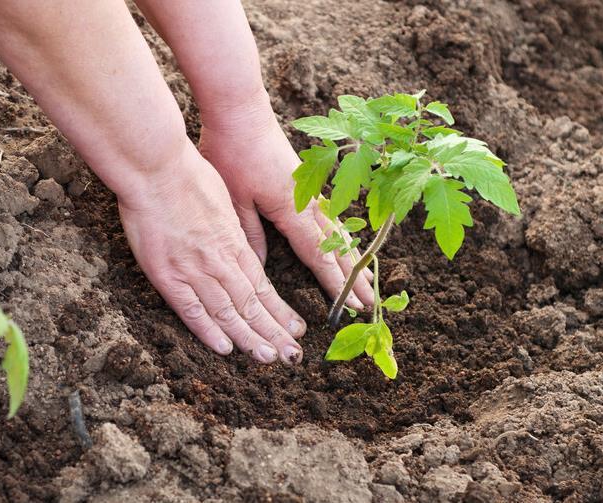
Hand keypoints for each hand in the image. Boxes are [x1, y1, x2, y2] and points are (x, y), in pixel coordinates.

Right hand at [118, 142, 305, 363]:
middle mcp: (220, 261)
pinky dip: (209, 331)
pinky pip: (191, 310)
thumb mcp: (224, 200)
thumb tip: (240, 245)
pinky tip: (226, 348)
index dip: (280, 311)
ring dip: (250, 338)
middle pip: (252, 304)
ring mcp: (194, 270)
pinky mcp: (167, 275)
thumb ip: (232, 229)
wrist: (155, 168)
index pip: (263, 286)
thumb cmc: (187, 175)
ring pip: (228, 312)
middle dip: (274, 332)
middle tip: (293, 356)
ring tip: (270, 358)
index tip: (296, 329)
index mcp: (234, 242)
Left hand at [198, 91, 374, 309]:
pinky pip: (331, 215)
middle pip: (337, 246)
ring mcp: (310, 190)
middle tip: (370, 304)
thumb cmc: (231, 151)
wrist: (240, 109)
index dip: (334, 282)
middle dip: (353, 277)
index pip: (318, 254)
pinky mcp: (306, 180)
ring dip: (353, 257)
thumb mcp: (233, 199)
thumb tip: (259, 271)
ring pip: (338, 231)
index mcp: (291, 209)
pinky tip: (346, 243)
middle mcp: (308, 202)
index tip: (348, 306)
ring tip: (367, 280)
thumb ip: (250, 235)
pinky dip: (343, 235)